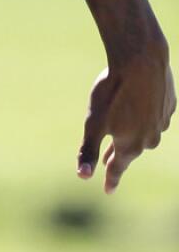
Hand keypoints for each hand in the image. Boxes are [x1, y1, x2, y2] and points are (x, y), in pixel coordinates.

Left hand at [77, 47, 175, 192]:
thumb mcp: (93, 123)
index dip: (111, 179)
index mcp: (130, 144)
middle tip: (107, 164)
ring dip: (134, 136)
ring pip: (146, 134)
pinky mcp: (168, 105)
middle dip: (118, 157)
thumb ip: (88, 149)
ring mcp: (162, 121)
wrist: (140, 61)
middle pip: (131, 151)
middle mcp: (150, 138)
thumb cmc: (112, 92)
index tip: (107, 190)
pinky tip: (141, 112)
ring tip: (123, 136)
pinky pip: (155, 116)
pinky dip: (146, 118)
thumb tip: (83, 177)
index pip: (118, 168)